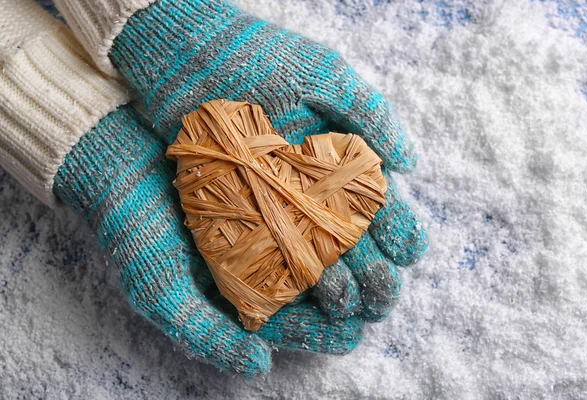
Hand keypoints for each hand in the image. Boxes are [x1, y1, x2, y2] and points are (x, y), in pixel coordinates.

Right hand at [54, 105, 362, 375]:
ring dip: (355, 254)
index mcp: (234, 294)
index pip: (286, 323)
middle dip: (350, 296)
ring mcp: (267, 221)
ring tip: (387, 261)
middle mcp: (256, 261)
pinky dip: (337, 207)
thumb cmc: (132, 231)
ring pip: (320, 245)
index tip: (350, 335)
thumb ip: (205, 336)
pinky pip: (312, 200)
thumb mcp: (159, 293)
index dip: (319, 333)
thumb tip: (260, 363)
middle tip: (381, 297)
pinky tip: (364, 210)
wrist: (113, 160)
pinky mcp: (271, 182)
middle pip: (312, 288)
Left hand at [108, 0, 427, 320]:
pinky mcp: (237, 222)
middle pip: (355, 246)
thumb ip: (368, 110)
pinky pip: (268, 261)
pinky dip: (288, 286)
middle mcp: (310, 194)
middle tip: (381, 292)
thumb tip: (410, 162)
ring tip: (348, 304)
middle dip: (374, 274)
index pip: (380, 208)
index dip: (399, 232)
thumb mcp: (321, 74)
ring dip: (337, 288)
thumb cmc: (255, 58)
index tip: (406, 250)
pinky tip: (302, 303)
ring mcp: (275, 211)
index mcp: (337, 164)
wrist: (183, 57)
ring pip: (317, 262)